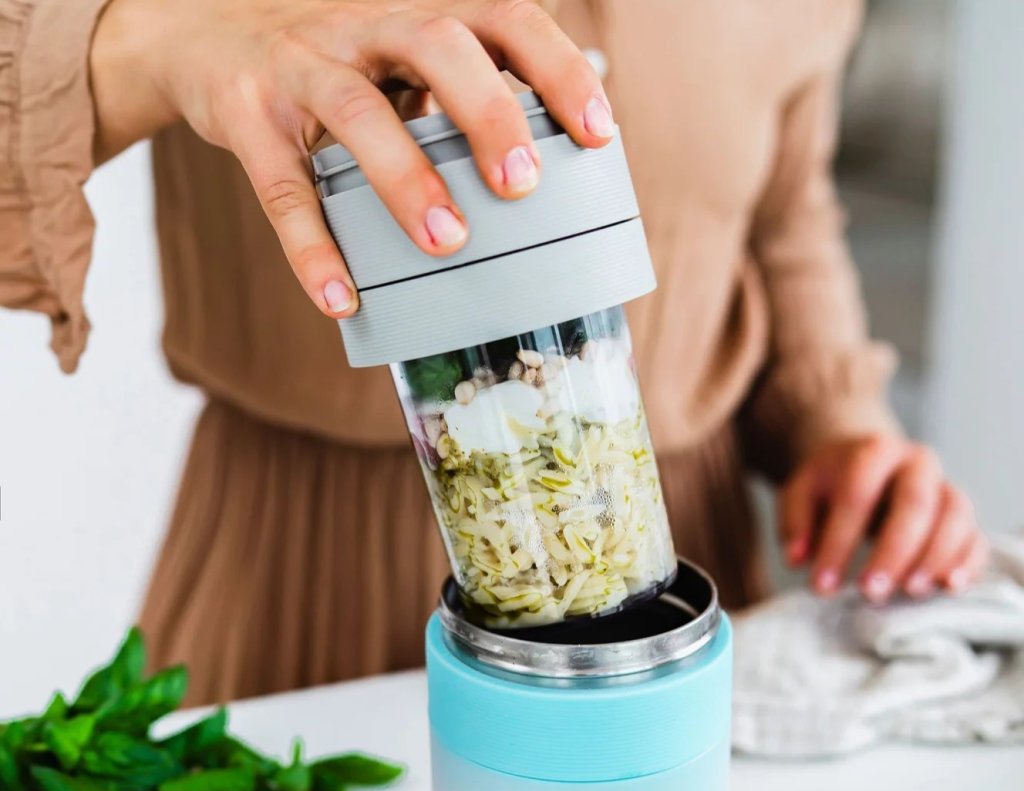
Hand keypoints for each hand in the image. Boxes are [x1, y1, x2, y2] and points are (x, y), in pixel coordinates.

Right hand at [90, 0, 610, 318]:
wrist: (204, 38)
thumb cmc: (335, 66)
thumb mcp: (400, 62)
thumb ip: (461, 98)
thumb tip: (550, 168)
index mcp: (417, 14)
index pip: (503, 17)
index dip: (557, 69)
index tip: (600, 133)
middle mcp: (363, 26)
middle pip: (437, 43)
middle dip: (488, 111)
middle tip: (522, 183)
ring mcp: (301, 67)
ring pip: (358, 112)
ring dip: (406, 178)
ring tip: (447, 243)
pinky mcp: (248, 118)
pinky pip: (281, 189)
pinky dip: (311, 247)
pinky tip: (340, 299)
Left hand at [779, 435, 986, 601]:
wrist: (866, 464)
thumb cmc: (831, 484)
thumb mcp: (801, 491)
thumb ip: (795, 522)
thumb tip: (797, 558)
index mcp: (873, 451)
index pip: (857, 494)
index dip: (839, 542)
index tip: (822, 584)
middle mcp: (917, 464)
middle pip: (915, 503)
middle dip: (893, 552)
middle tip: (870, 592)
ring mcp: (946, 487)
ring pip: (955, 518)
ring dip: (934, 558)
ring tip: (909, 593)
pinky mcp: (963, 517)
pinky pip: (976, 537)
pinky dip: (967, 564)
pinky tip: (949, 588)